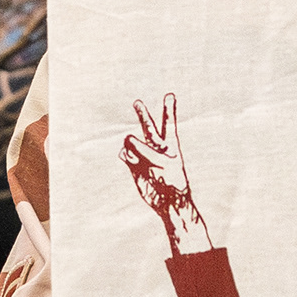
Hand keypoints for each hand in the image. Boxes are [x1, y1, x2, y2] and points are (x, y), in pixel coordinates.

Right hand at [123, 97, 208, 250]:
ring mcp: (144, 156)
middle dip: (142, 115)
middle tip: (137, 102)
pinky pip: (125, 154)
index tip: (170, 95)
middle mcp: (156, 148)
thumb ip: (144, 149)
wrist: (167, 202)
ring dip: (132, 146)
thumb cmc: (171, 181)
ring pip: (131, 142)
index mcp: (170, 145)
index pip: (168, 123)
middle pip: (148, 127)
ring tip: (138, 157)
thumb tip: (127, 139)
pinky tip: (132, 162)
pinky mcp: (134, 166)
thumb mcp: (161, 162)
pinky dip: (126, 156)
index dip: (169, 109)